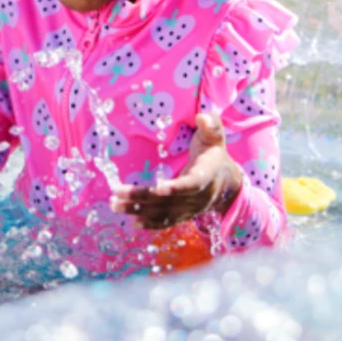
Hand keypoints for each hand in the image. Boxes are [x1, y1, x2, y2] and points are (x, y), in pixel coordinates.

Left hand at [110, 112, 242, 229]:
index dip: (177, 188)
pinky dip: (150, 224)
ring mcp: (190, 209)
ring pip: (163, 213)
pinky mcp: (183, 215)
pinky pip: (166, 221)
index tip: (159, 188)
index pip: (192, 184)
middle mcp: (198, 197)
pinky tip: (132, 222)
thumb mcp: (215, 137)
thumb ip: (211, 125)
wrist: (227, 183)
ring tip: (114, 205)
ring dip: (138, 211)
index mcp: (207, 176)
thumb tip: (202, 117)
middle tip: (117, 193)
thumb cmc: (214, 154)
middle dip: (142, 198)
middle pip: (169, 201)